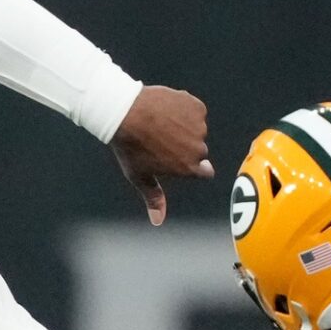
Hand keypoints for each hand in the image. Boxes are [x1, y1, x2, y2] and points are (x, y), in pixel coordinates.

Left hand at [110, 85, 212, 226]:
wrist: (125, 112)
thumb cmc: (130, 147)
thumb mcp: (139, 176)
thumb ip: (153, 198)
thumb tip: (158, 221)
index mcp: (189, 169)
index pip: (205, 171)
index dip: (193, 165)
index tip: (179, 158)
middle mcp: (199, 149)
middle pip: (199, 149)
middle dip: (186, 144)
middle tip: (161, 137)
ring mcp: (199, 127)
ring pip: (196, 128)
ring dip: (185, 125)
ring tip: (160, 122)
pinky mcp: (196, 107)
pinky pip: (195, 110)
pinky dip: (184, 108)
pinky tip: (166, 109)